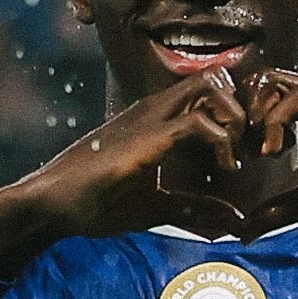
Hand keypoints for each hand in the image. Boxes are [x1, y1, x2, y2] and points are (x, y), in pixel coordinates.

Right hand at [0, 66, 246, 275]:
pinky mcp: (147, 139)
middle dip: (242, 107)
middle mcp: (157, 109)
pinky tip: (223, 169)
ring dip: (235, 118)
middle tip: (245, 148)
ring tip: (234, 156)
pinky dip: (222, 142)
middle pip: (216, 76)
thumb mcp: (157, 206)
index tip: (245, 151)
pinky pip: (199, 122)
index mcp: (159, 119)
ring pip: (211, 85)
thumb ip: (196, 208)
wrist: (52, 204)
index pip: (211, 88)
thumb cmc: (96, 202)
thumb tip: (235, 222)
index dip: (237, 112)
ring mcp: (152, 118)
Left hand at [243, 69, 297, 229]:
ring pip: (268, 82)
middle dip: (241, 115)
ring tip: (258, 152)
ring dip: (253, 117)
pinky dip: (271, 124)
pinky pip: (289, 99)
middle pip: (258, 82)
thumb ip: (283, 208)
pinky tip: (274, 152)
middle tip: (243, 152)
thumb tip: (248, 230)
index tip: (245, 159)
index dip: (246, 124)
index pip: (262, 95)